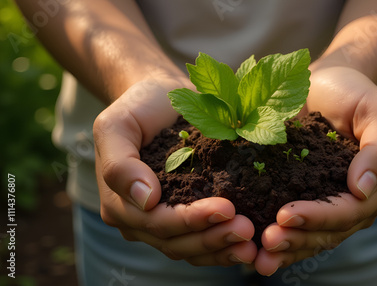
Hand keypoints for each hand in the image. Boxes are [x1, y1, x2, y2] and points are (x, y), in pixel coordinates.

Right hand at [93, 77, 256, 265]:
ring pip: (192, 248)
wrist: (162, 98)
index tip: (226, 209)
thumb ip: (120, 164)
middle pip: (176, 242)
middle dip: (212, 239)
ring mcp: (165, 221)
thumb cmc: (139, 108)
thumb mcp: (117, 126)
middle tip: (246, 229)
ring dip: (222, 248)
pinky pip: (204, 240)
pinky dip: (225, 246)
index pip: (156, 222)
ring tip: (251, 242)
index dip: (190, 221)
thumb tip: (146, 200)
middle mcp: (140, 219)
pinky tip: (250, 244)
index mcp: (120, 203)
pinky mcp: (188, 216)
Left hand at [254, 66, 376, 274]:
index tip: (285, 216)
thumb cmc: (354, 94)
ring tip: (256, 257)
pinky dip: (274, 239)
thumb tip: (363, 190)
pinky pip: (291, 227)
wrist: (327, 84)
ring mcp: (324, 205)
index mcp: (375, 189)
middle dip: (296, 240)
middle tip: (266, 241)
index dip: (319, 218)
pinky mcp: (299, 199)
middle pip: (326, 233)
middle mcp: (352, 204)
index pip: (348, 212)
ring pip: (307, 238)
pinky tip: (251, 249)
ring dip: (284, 249)